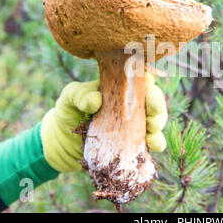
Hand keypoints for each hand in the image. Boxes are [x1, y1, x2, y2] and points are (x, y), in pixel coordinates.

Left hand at [40, 73, 167, 172]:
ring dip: (159, 122)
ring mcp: (135, 123)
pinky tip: (154, 144)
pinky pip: (152, 141)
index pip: (139, 78)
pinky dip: (157, 142)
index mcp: (119, 86)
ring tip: (152, 128)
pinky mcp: (135, 142)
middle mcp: (131, 103)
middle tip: (153, 110)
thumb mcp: (69, 98)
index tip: (149, 85)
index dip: (149, 80)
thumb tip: (96, 100)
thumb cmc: (68, 111)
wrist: (63, 142)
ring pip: (156, 118)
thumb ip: (80, 95)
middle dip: (157, 103)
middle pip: (153, 98)